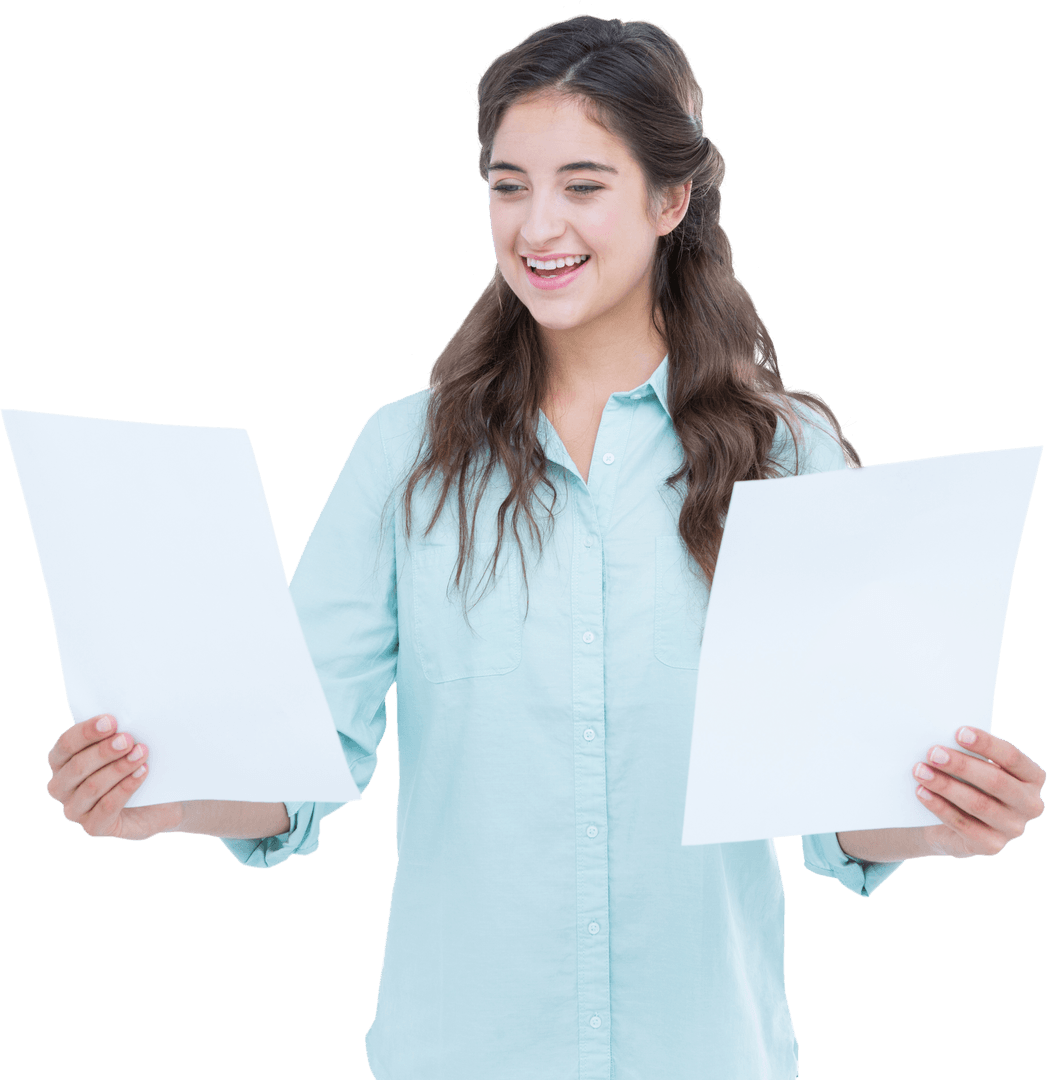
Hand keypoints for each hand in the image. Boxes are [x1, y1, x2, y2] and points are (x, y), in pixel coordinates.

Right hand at [46, 713, 184, 840]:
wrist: (161, 801)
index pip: (66, 744)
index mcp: (62, 762)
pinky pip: (106, 807)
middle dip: (104, 751)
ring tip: (141, 754)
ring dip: (119, 768)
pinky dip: (126, 788)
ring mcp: (75, 810)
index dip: (87, 732)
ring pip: (92, 787)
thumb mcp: (126, 747)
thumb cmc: (137, 765)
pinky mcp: (94, 827)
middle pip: (77, 766)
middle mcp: (62, 787)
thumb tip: (123, 718)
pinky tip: (142, 773)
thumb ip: (116, 734)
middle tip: (129, 739)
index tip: (112, 721)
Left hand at [913, 726, 1045, 857]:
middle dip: (962, 765)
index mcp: (1032, 777)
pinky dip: (939, 806)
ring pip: (978, 804)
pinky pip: (963, 825)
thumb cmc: (967, 782)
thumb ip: (968, 753)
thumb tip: (943, 737)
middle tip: (932, 753)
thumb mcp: (974, 767)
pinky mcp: (992, 846)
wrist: (952, 824)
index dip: (986, 744)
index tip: (958, 732)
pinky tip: (921, 792)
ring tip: (919, 770)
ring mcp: (1013, 828)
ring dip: (945, 785)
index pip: (1012, 757)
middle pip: (996, 781)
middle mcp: (1030, 804)